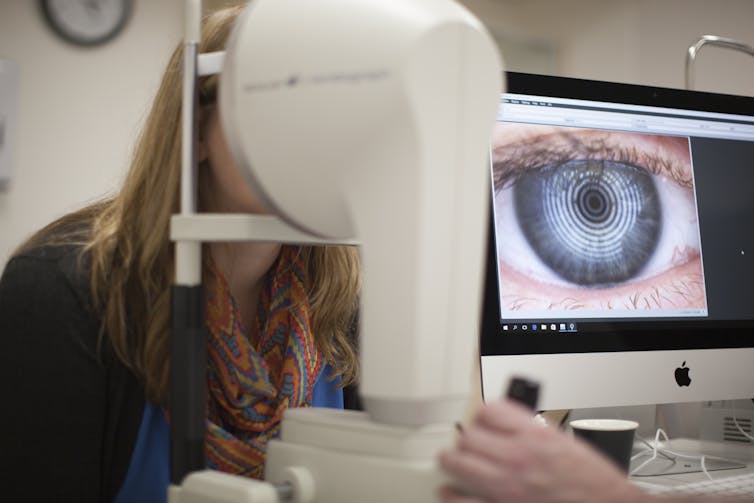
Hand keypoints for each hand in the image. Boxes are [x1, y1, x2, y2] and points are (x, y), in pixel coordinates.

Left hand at [438, 399, 644, 502]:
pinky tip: (451, 491)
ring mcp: (506, 487)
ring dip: (453, 461)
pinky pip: (461, 501)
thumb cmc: (592, 483)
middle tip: (469, 442)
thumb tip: (507, 424)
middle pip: (468, 435)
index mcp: (535, 436)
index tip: (485, 420)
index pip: (489, 410)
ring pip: (457, 463)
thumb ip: (532, 430)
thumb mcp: (564, 441)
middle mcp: (518, 459)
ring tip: (453, 461)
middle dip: (467, 437)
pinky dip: (451, 496)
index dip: (485, 414)